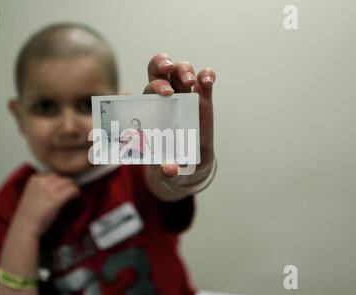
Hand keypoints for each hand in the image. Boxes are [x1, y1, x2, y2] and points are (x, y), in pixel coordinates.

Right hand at [13, 173, 79, 237]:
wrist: (24, 228)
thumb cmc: (28, 216)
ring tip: (73, 196)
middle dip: (67, 185)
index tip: (62, 190)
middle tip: (69, 194)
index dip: (60, 183)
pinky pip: (73, 190)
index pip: (54, 175)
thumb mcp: (32, 195)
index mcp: (34, 179)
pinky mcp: (57, 198)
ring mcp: (49, 189)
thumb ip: (43, 187)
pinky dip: (76, 194)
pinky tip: (75, 198)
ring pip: (69, 182)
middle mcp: (41, 181)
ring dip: (73, 189)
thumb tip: (59, 186)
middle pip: (62, 177)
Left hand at [143, 53, 215, 176]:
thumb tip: (169, 170)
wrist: (186, 163)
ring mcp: (185, 95)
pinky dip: (206, 75)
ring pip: (181, 70)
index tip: (165, 92)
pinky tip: (208, 80)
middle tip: (172, 72)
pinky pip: (203, 79)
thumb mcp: (165, 168)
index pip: (147, 89)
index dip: (154, 86)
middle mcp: (165, 98)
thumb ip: (166, 169)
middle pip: (160, 70)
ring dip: (185, 69)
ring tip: (191, 80)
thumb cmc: (169, 160)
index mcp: (151, 110)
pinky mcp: (203, 97)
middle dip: (163, 65)